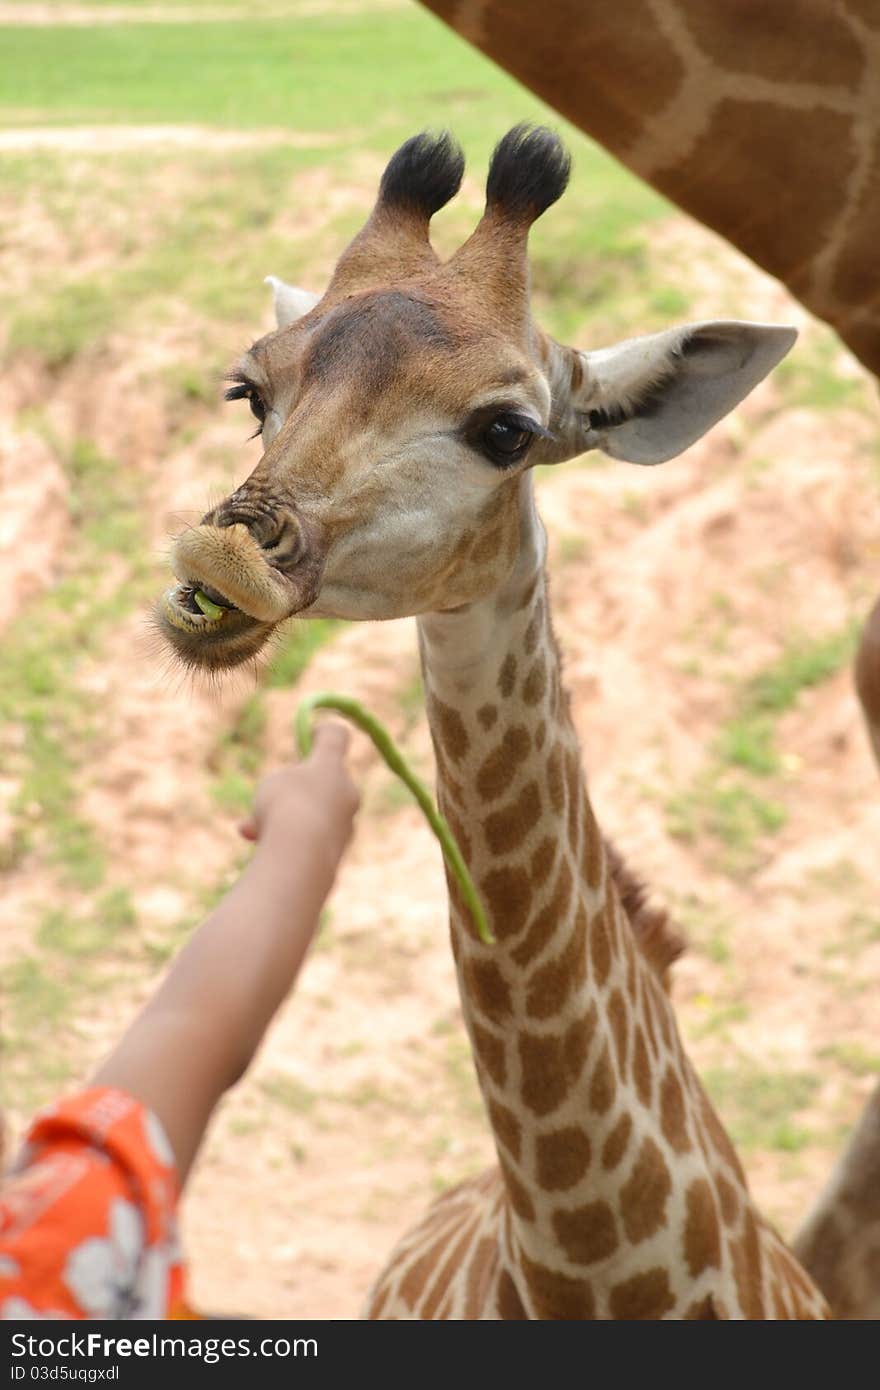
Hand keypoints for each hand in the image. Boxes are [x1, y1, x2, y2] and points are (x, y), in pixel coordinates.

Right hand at [239, 721, 359, 870]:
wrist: (300, 859)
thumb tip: (292, 791)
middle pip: (320, 782)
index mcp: (336, 770)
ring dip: (281, 817)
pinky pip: (305, 840)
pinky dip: (284, 839)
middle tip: (267, 794)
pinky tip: (256, 841)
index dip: (321, 732)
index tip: (307, 737)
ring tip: (249, 827)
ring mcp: (343, 828)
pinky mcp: (334, 855)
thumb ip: (289, 775)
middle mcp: (347, 797)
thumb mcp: (281, 778)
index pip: (336, 738)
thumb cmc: (287, 808)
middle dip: (291, 789)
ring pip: (308, 814)